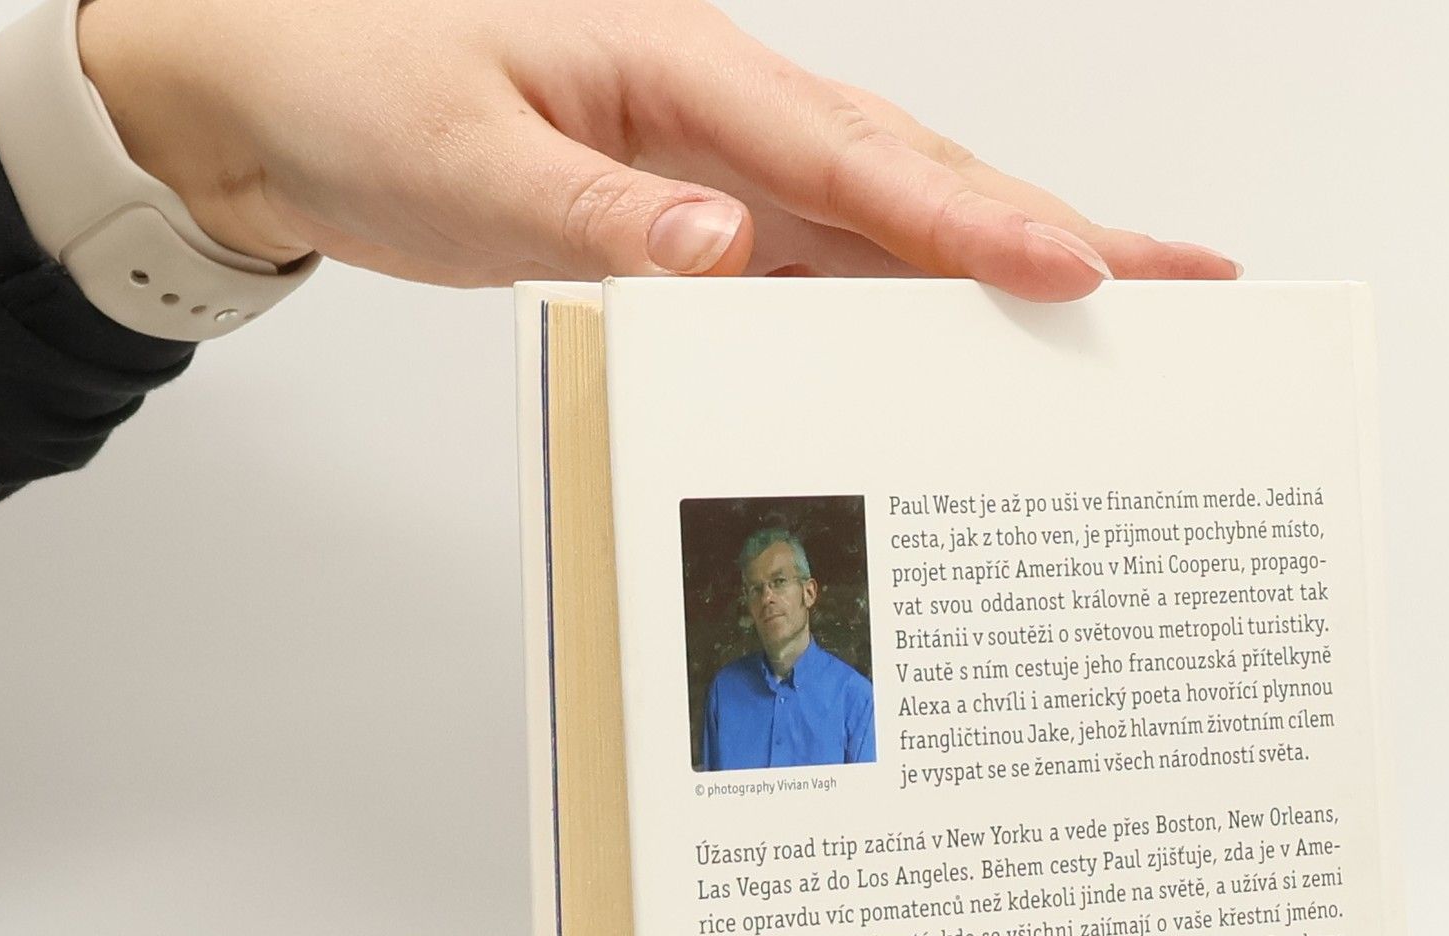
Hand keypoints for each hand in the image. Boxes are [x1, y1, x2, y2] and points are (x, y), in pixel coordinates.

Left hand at [75, 0, 1238, 300]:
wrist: (261, 89)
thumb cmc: (346, 81)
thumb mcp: (464, 154)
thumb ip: (599, 211)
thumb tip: (726, 253)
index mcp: (685, 71)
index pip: (858, 157)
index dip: (973, 221)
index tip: (1080, 272)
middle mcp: (723, 114)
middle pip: (916, 179)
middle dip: (1052, 229)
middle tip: (1186, 277)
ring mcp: (714, 167)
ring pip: (882, 226)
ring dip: (993, 273)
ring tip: (1113, 315)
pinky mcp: (686, 218)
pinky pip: (812, 267)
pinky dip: (889, 308)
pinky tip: (950, 350)